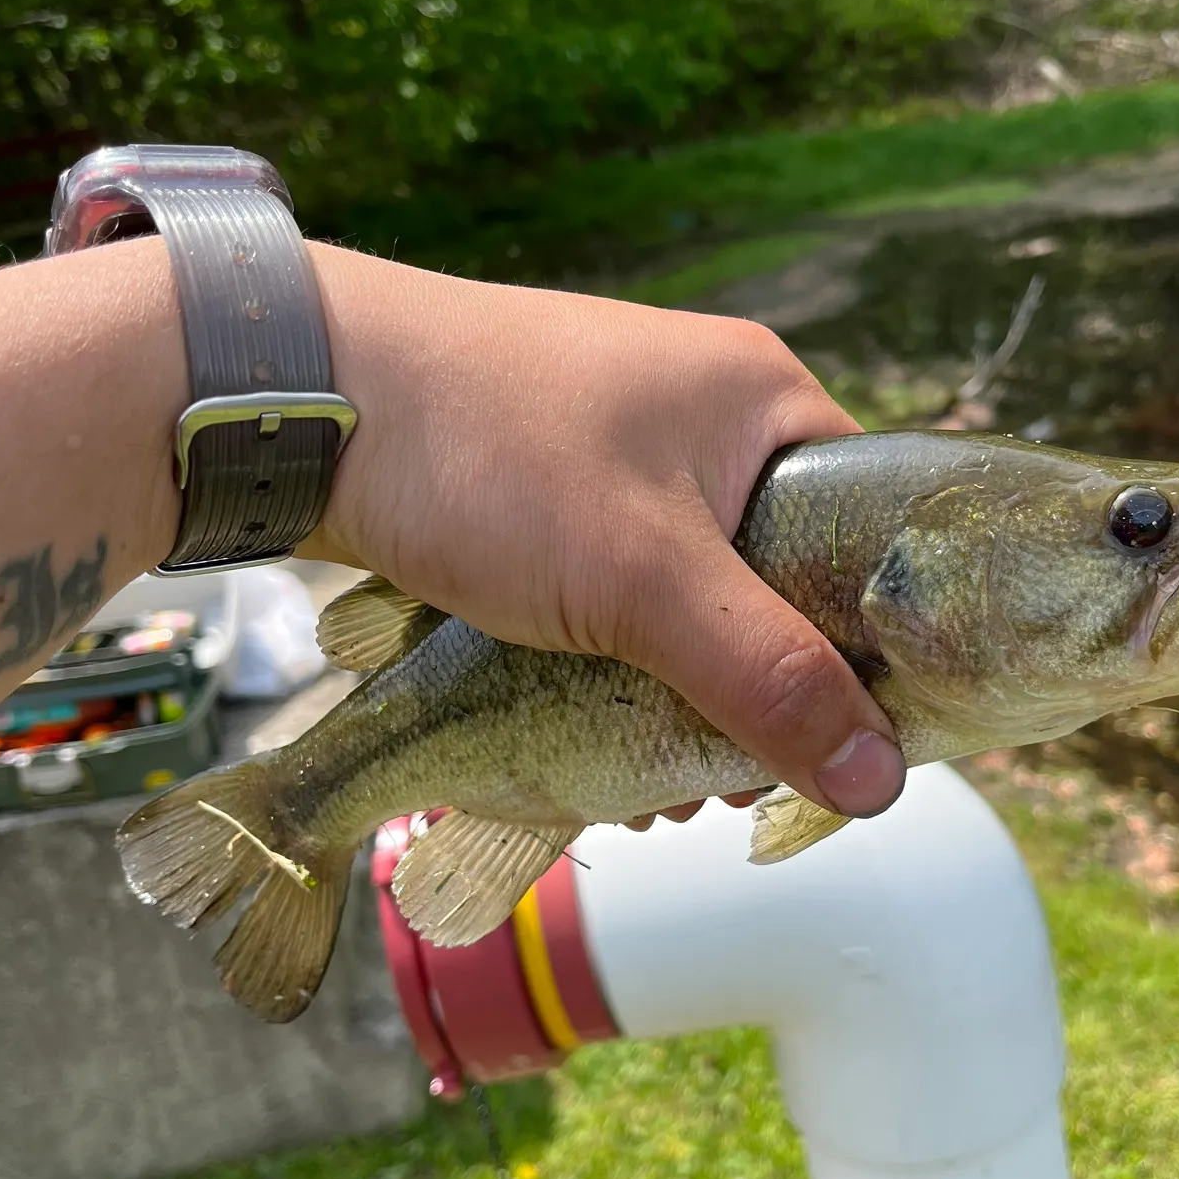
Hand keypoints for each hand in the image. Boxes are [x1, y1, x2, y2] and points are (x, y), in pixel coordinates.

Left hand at [301, 246, 905, 818]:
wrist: (299, 402)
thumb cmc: (491, 458)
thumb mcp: (643, 580)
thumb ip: (767, 677)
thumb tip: (879, 777)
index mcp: (764, 400)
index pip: (872, 533)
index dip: (870, 646)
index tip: (836, 737)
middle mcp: (709, 417)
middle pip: (786, 582)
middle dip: (758, 692)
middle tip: (722, 776)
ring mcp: (632, 451)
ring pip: (700, 599)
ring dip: (687, 691)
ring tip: (653, 775)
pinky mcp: (564, 489)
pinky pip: (630, 592)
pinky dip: (627, 661)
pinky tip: (596, 724)